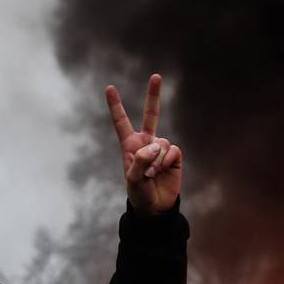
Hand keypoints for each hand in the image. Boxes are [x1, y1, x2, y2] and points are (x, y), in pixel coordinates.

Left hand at [106, 73, 182, 213]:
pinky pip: (172, 150)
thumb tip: (157, 144)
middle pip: (152, 114)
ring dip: (156, 160)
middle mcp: (147, 142)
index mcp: (130, 145)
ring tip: (152, 174)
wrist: (156, 207)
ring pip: (162, 143)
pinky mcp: (174, 156)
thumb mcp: (133, 179)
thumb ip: (141, 160)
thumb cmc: (139, 193)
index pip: (121, 122)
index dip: (116, 105)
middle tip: (156, 76)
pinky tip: (163, 170)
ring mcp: (161, 148)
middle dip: (154, 95)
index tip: (109, 88)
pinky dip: (167, 161)